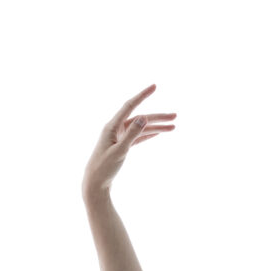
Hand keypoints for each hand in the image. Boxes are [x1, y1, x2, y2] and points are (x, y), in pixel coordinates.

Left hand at [82, 85, 175, 199]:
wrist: (95, 184)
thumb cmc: (104, 168)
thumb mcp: (119, 152)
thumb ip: (132, 134)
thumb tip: (143, 117)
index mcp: (112, 126)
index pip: (130, 106)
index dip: (143, 95)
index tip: (155, 86)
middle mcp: (116, 129)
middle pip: (141, 118)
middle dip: (158, 117)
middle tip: (175, 116)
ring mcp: (119, 137)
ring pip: (141, 128)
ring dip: (157, 127)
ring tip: (173, 127)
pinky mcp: (122, 146)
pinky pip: (138, 137)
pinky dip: (148, 134)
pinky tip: (158, 133)